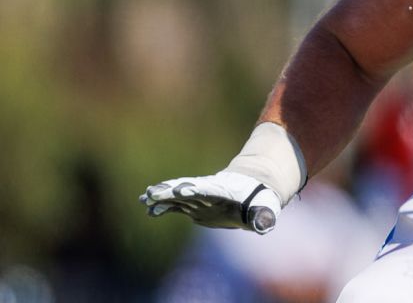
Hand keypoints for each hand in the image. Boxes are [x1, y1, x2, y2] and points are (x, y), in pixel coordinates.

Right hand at [139, 170, 280, 233]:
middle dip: (171, 191)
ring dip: (161, 197)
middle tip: (153, 192)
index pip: (208, 189)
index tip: (183, 189)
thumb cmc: (259, 201)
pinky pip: (175, 205)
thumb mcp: (264, 208)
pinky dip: (163, 207)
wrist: (250, 191)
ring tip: (145, 198)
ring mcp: (198, 198)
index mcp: (224, 192)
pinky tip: (149, 210)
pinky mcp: (192, 205)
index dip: (196, 189)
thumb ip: (263, 216)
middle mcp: (207, 194)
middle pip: (186, 190)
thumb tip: (264, 224)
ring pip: (176, 196)